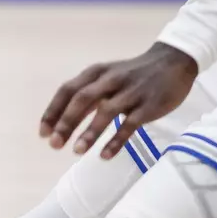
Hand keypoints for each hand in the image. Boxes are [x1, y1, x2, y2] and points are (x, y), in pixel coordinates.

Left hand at [40, 42, 197, 157]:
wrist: (173, 62)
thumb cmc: (133, 74)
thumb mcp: (107, 76)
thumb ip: (88, 94)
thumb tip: (63, 119)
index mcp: (95, 72)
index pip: (67, 90)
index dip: (53, 111)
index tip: (43, 133)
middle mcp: (110, 80)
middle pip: (82, 100)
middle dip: (66, 123)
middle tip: (54, 145)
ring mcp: (130, 92)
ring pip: (105, 112)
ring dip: (89, 132)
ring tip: (76, 151)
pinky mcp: (149, 105)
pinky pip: (130, 125)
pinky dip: (116, 140)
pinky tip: (104, 155)